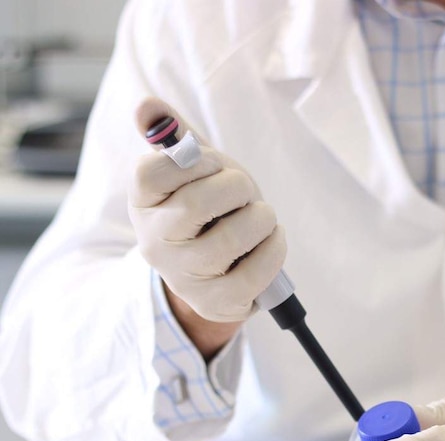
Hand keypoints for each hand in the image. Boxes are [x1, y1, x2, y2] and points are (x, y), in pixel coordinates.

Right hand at [131, 98, 286, 325]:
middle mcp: (154, 243)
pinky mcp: (217, 302)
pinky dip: (275, 248)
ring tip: (260, 217)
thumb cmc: (208, 208)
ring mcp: (184, 277)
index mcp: (143, 203)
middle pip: (198, 203)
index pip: (153, 170)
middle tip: (243, 191)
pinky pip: (257, 272)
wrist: (220, 267)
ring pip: (232, 238)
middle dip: (237, 187)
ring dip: (261, 217)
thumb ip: (174, 135)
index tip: (212, 165)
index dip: (197, 159)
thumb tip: (147, 105)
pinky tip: (271, 240)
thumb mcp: (193, 168)